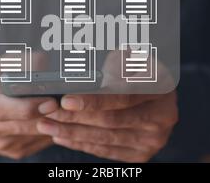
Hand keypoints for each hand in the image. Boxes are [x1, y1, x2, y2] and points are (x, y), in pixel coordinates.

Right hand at [0, 52, 58, 158]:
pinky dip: (49, 131)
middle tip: (68, 103)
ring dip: (55, 123)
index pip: (19, 110)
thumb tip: (45, 62)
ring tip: (64, 109)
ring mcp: (4, 144)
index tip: (54, 100)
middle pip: (34, 125)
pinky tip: (53, 119)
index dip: (39, 106)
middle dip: (54, 115)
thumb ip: (22, 62)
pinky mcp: (13, 152)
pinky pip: (39, 143)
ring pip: (39, 136)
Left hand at [37, 51, 177, 162]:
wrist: (158, 96)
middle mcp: (163, 116)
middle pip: (111, 120)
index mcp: (161, 87)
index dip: (93, 100)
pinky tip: (62, 137)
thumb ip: (114, 62)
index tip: (66, 101)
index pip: (123, 96)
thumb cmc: (137, 70)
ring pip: (105, 138)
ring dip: (72, 133)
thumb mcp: (130, 57)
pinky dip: (82, 144)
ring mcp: (154, 139)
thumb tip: (85, 74)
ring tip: (47, 126)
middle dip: (74, 118)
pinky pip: (106, 151)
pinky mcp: (142, 154)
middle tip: (48, 113)